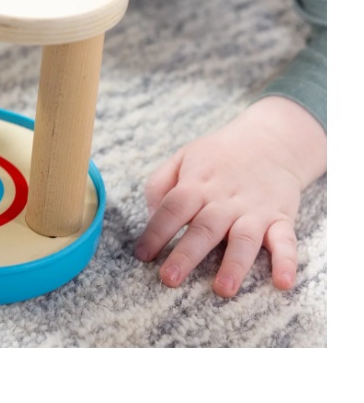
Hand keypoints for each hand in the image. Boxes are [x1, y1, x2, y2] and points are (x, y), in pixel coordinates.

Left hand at [134, 96, 325, 296]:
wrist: (269, 142)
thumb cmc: (217, 156)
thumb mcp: (182, 158)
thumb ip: (160, 185)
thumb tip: (151, 218)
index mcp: (197, 184)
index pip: (172, 208)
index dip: (156, 231)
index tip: (142, 254)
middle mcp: (224, 199)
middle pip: (203, 228)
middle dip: (186, 255)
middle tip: (169, 278)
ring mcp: (254, 210)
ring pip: (243, 239)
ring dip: (234, 265)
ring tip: (222, 289)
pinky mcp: (281, 218)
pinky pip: (286, 241)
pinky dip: (287, 262)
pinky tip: (283, 282)